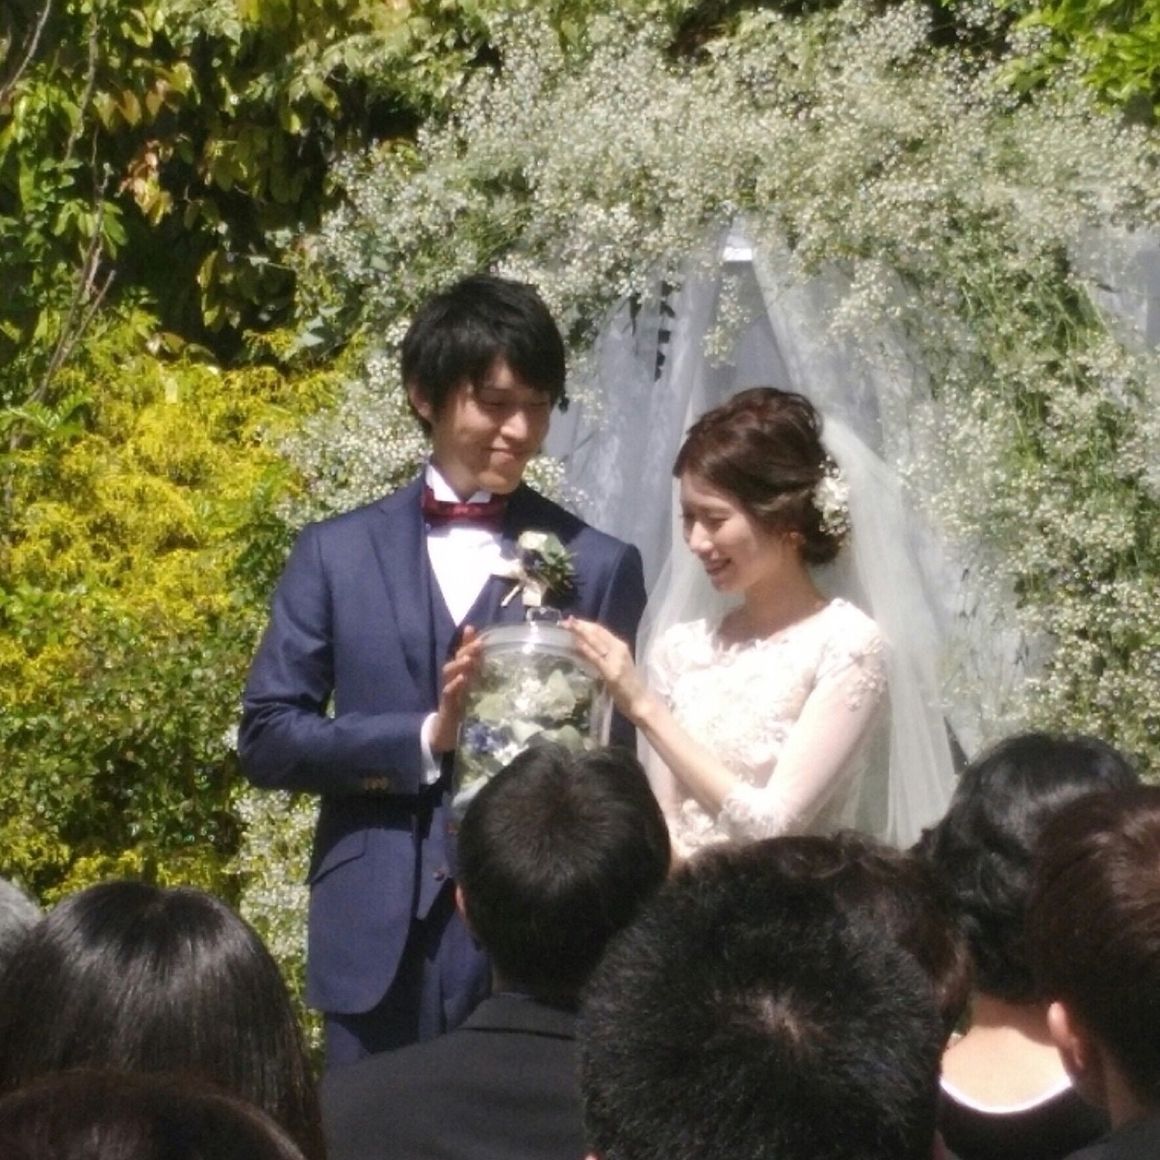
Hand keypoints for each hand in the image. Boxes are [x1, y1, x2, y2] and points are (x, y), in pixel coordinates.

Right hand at [430, 626, 483, 752]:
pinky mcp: (447, 706)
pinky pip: (448, 693)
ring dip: (459, 664)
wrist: (446, 735)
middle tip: (478, 643)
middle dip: (465, 649)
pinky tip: (462, 680)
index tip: (472, 629)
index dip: (466, 641)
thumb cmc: (464, 712)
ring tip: (469, 659)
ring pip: (449, 673)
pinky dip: (454, 686)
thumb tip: (500, 666)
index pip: (463, 654)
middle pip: (456, 660)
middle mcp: (453, 680)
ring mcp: (448, 692)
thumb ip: (484, 679)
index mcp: (461, 675)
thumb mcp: (476, 694)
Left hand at [564, 618, 652, 723]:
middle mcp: (619, 649)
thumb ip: (603, 655)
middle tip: (565, 620)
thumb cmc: (628, 686)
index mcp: (620, 646)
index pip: (601, 630)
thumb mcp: (616, 665)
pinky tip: (576, 642)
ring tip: (567, 626)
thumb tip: (582, 647)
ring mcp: (616, 659)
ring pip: (596, 641)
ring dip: (580, 632)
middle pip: (597, 632)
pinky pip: (595, 657)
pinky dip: (585, 648)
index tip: (572, 619)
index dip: (586, 623)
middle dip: (580, 625)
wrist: (641, 701)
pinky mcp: (611, 672)